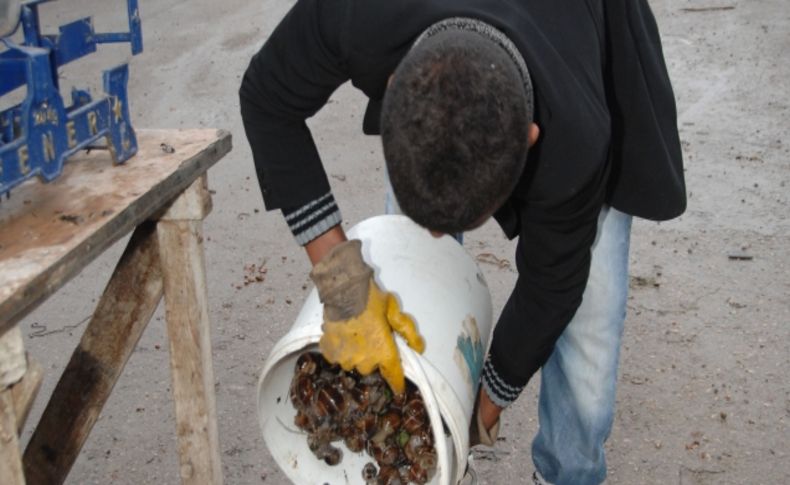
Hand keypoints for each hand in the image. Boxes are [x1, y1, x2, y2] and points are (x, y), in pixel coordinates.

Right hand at [310, 240, 424, 393]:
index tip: (398, 388)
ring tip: (354, 335)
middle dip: (373, 357)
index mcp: (383, 352)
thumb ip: (407, 331)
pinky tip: (341, 336)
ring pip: (353, 362)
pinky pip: (337, 357)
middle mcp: (364, 361)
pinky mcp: (330, 352)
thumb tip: (418, 348)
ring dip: (355, 354)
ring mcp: (345, 358)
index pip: (394, 376)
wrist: (343, 290)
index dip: (397, 383)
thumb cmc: (371, 299)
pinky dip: (339, 350)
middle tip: (371, 339)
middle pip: (371, 367)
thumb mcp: (395, 311)